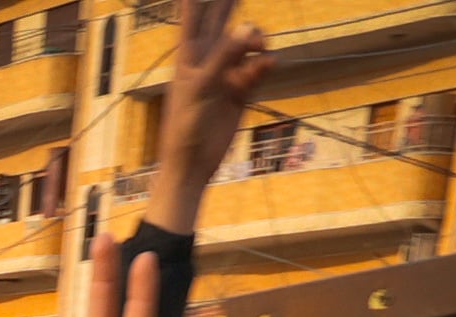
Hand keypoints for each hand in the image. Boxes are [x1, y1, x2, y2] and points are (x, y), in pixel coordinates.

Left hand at [147, 0, 273, 216]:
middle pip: (221, 23)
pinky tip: (269, 63)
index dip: (196, 2)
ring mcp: (225, 74)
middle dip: (230, 5)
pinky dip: (263, 65)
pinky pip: (256, 70)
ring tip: (262, 45)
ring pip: (245, 46)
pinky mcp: (241, 92)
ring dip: (255, 41)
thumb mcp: (202, 85)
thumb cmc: (186, 124)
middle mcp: (207, 60)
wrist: (193, 162)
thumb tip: (246, 28)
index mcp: (188, 55)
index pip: (192, 18)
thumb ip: (224, 55)